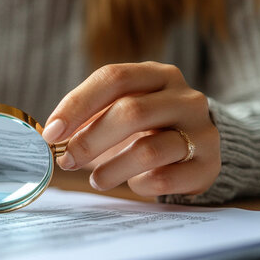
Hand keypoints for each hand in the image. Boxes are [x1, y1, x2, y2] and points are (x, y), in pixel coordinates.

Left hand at [43, 61, 219, 196]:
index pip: (113, 77)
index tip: (51, 132)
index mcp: (157, 75)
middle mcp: (185, 98)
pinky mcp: (209, 164)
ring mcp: (201, 130)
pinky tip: (134, 183)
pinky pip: (165, 178)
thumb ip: (89, 118)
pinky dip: (140, 184)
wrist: (199, 149)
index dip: (77, 104)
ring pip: (149, 150)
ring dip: (112, 168)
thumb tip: (50, 135)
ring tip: (96, 179)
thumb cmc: (147, 129)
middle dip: (90, 140)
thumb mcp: (120, 111)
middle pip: (130, 112)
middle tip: (66, 160)